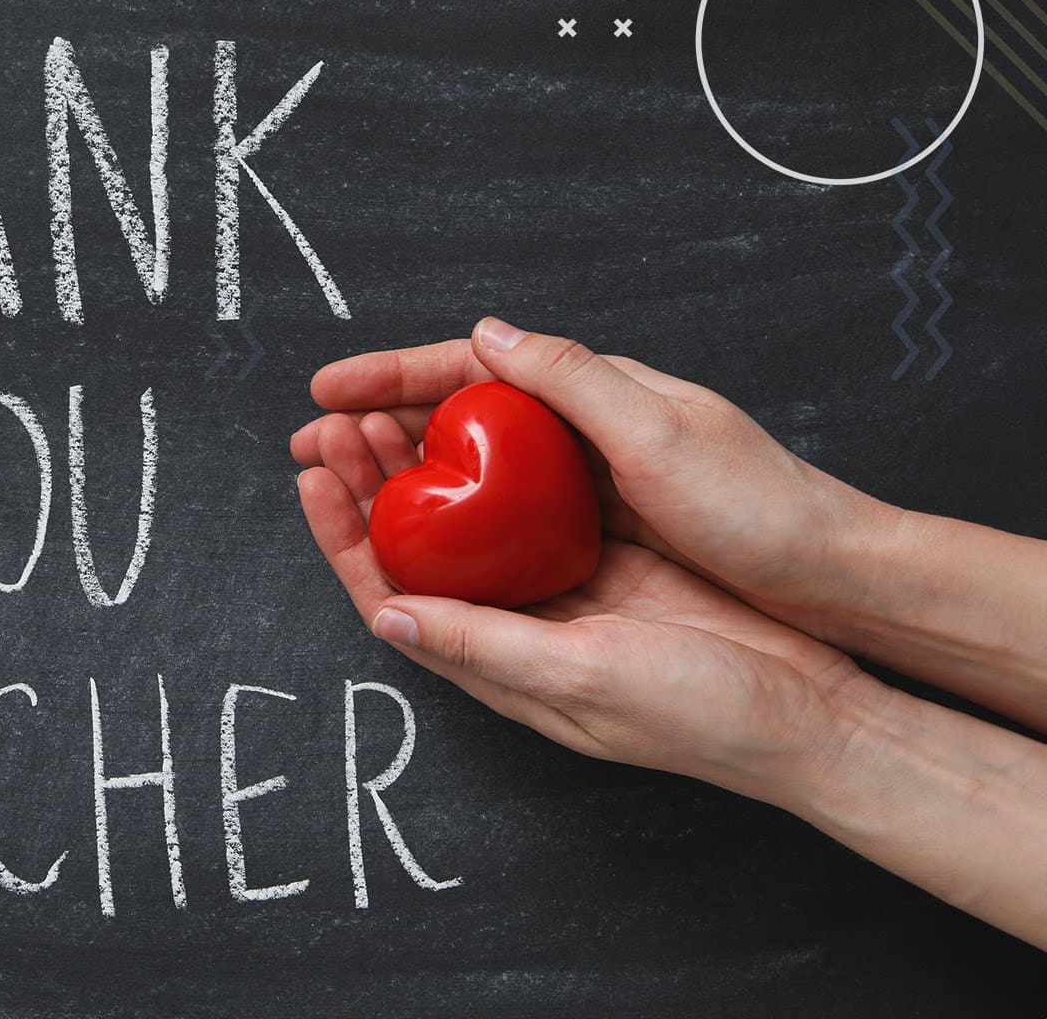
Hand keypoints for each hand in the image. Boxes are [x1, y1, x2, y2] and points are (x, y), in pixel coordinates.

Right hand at [291, 318, 891, 640]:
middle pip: (457, 416)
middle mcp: (583, 431)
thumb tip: (488, 334)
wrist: (830, 579)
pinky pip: (499, 519)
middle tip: (313, 445)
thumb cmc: (758, 505)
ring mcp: (586, 486)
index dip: (393, 374)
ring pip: (469, 469)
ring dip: (400, 472)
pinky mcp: (594, 534)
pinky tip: (418, 538)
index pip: (472, 367)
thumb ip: (570, 379)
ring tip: (340, 485)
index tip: (329, 389)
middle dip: (376, 424)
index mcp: (596, 390)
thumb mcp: (660, 432)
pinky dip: (447, 519)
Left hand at [295, 429, 867, 803]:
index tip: (312, 476)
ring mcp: (562, 591)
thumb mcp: (579, 678)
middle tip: (337, 422)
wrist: (810, 709)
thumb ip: (483, 647)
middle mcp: (516, 625)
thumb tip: (387, 619)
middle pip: (419, 548)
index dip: (343, 538)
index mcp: (496, 661)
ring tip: (385, 411)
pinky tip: (486, 419)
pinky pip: (534, 506)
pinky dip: (499, 464)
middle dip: (370, 484)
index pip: (389, 596)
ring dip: (425, 467)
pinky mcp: (610, 561)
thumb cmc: (699, 710)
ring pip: (467, 520)